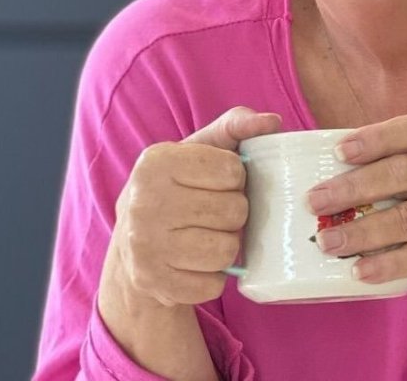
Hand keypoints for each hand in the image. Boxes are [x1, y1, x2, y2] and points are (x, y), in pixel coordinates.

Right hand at [100, 107, 280, 308]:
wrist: (133, 243)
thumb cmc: (180, 186)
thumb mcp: (201, 148)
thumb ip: (237, 126)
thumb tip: (273, 122)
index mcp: (156, 161)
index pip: (233, 170)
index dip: (236, 178)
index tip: (218, 183)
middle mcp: (144, 203)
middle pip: (233, 211)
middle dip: (235, 212)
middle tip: (216, 212)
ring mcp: (145, 247)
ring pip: (226, 250)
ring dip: (227, 244)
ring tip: (210, 234)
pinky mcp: (154, 285)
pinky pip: (213, 284)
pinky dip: (214, 275)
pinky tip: (197, 262)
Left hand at [306, 114, 406, 301]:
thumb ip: (401, 170)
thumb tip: (332, 174)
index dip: (375, 138)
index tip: (340, 151)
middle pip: (402, 172)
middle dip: (354, 186)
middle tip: (316, 202)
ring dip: (363, 230)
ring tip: (328, 242)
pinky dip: (388, 263)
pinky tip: (360, 270)